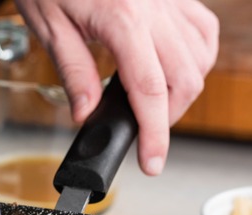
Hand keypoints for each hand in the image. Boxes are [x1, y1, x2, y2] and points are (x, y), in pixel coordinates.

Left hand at [14, 0, 218, 174]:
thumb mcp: (48, 26)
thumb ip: (74, 72)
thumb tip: (88, 113)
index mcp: (122, 19)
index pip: (149, 91)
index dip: (155, 134)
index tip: (152, 162)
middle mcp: (154, 8)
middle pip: (185, 79)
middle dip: (169, 116)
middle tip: (143, 130)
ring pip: (200, 57)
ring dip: (184, 89)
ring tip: (154, 101)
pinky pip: (203, 29)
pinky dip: (196, 57)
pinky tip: (176, 65)